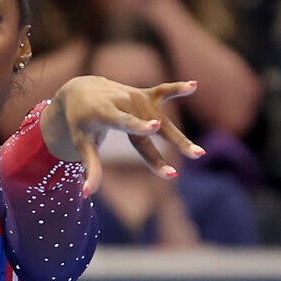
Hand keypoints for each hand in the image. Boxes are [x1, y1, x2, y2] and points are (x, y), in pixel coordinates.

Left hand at [49, 76, 202, 193]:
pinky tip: (195, 85)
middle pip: (151, 126)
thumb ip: (91, 167)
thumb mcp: (82, 143)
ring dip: (181, 139)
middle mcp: (124, 103)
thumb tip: (86, 194)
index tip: (155, 127)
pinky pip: (163, 91)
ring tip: (200, 154)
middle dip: (172, 143)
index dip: (139, 125)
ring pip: (163, 120)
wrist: (80, 90)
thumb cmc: (80, 121)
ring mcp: (136, 97)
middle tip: (194, 157)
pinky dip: (178, 88)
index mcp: (106, 113)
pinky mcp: (144, 94)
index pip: (125, 122)